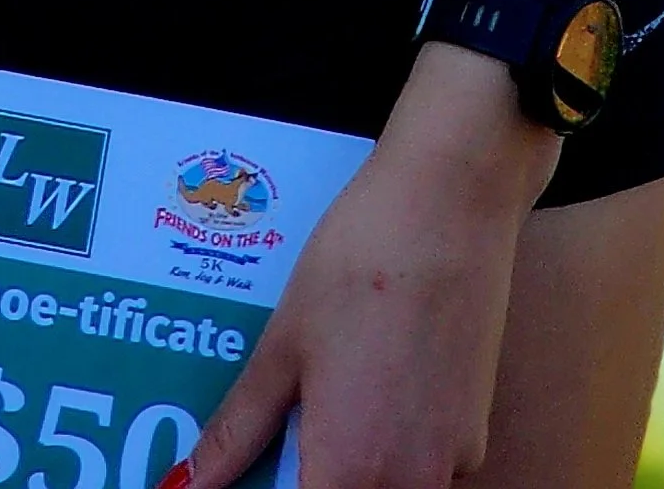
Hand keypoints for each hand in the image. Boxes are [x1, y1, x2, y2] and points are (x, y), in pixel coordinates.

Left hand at [175, 50, 557, 488]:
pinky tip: (377, 381)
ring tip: (331, 399)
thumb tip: (188, 483)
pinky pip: (422, 470)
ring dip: (352, 465)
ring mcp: (449, 465)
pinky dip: (392, 448)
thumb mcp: (284, 343)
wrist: (450, 203)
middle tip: (291, 429)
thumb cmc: (360, 263)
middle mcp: (406, 484)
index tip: (263, 466)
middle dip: (312, 472)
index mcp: (348, 470)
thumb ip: (239, 427)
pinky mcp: (475, 437)